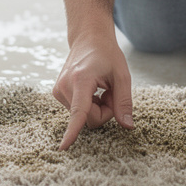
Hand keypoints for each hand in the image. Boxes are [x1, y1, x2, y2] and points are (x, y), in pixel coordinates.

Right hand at [51, 33, 134, 149]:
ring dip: (97, 107)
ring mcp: (59, 91)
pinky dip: (89, 105)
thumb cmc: (107, 54)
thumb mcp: (122, 76)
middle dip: (104, 111)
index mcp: (81, 80)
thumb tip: (127, 126)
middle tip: (110, 91)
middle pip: (89, 119)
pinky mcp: (58, 94)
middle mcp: (65, 86)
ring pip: (83, 117)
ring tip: (100, 87)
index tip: (64, 147)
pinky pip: (78, 112)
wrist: (88, 38)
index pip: (79, 111)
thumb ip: (124, 102)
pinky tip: (92, 90)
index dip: (73, 131)